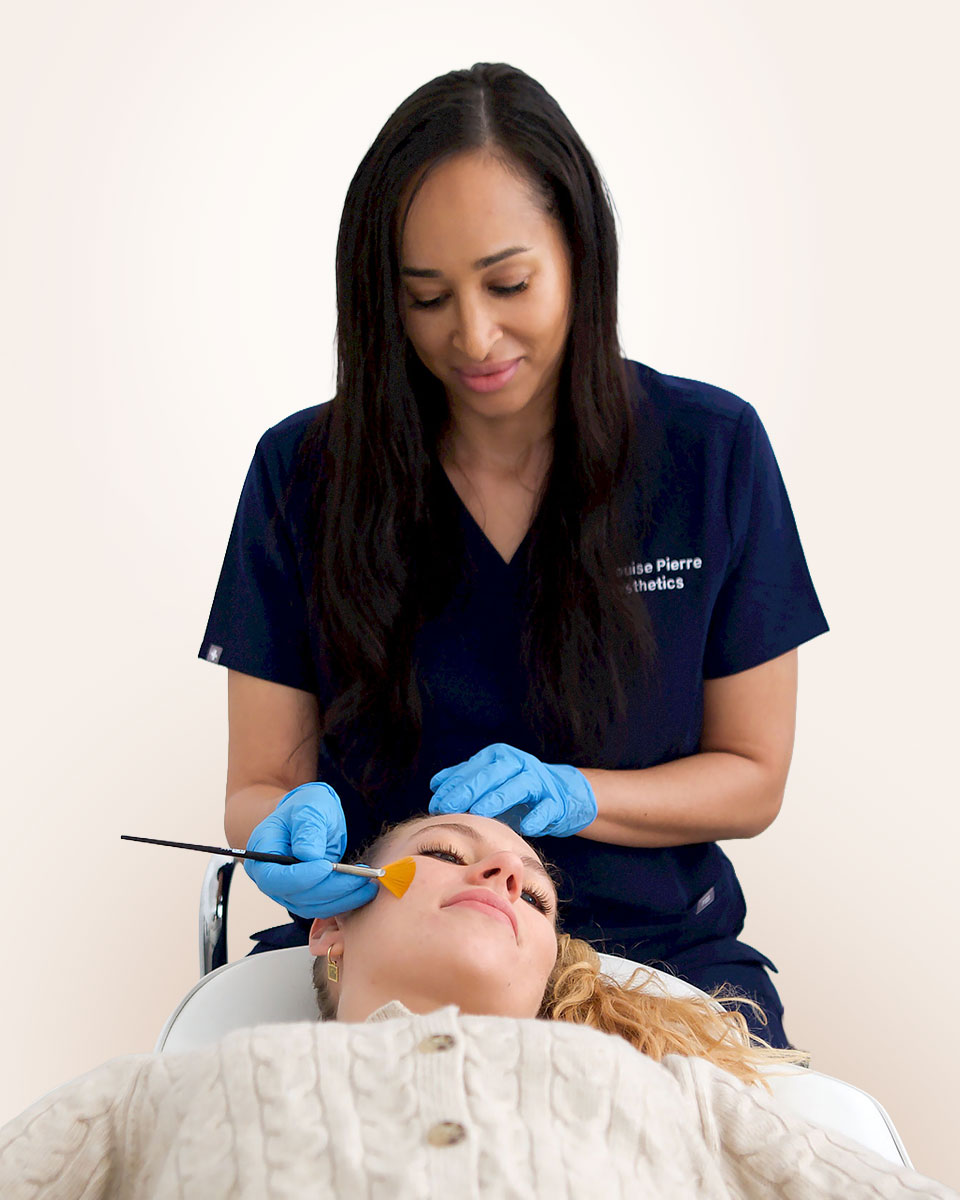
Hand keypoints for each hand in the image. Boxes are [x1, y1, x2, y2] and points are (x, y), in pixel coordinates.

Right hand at [243, 782, 378, 917]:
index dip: (300, 877)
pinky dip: (344, 901)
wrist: (309, 816)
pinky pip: (322, 906)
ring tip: (368, 883)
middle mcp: (269, 877)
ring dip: (342, 898)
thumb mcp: (309, 806)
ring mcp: (286, 890)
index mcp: (262, 851)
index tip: (327, 866)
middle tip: (360, 876)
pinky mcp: (304, 896)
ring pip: (312, 905)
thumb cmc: (305, 807)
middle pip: (296, 895)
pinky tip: (363, 890)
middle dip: (331, 888)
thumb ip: (308, 828)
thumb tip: (309, 856)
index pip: (274, 877)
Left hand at [429, 743, 597, 837]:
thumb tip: (436, 784)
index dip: (454, 785)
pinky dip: (537, 817)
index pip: (473, 768)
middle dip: (469, 790)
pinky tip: (526, 827)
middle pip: (493, 774)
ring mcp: (540, 781)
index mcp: (499, 757)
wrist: (562, 794)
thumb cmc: (517, 790)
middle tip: (450, 807)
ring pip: (519, 786)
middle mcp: (520, 763)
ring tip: (479, 813)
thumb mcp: (490, 782)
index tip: (437, 803)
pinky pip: (547, 807)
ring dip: (498, 799)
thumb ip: (465, 780)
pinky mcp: (557, 801)